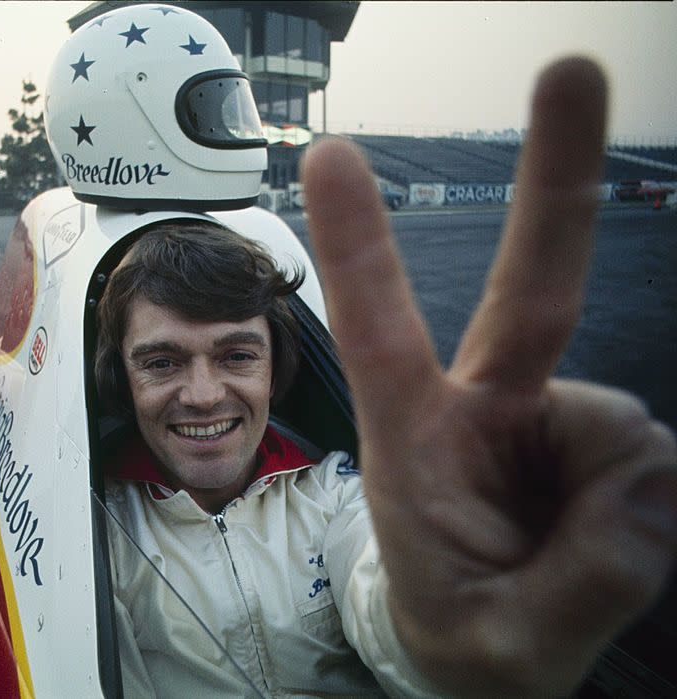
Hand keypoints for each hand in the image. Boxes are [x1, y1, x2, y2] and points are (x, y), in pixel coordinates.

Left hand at [301, 57, 676, 695]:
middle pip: (529, 289)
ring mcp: (548, 416)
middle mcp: (484, 408)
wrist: (477, 655)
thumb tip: (651, 476)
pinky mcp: (597, 435)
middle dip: (555, 180)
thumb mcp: (499, 643)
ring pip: (627, 430)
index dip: (359, 246)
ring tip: (558, 561)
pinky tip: (589, 539)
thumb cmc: (459, 639)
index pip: (378, 333)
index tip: (330, 154)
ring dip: (615, 510)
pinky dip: (637, 514)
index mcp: (413, 443)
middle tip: (572, 67)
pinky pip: (651, 461)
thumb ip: (578, 577)